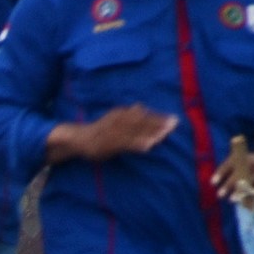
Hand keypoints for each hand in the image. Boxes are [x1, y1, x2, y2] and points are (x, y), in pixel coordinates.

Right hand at [53, 103, 177, 163]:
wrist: (78, 138)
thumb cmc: (98, 130)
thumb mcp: (113, 118)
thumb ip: (128, 114)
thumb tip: (140, 107)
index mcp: (121, 114)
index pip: (143, 115)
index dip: (159, 117)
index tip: (174, 119)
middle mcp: (119, 120)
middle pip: (142, 122)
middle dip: (159, 123)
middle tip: (175, 124)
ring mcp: (114, 132)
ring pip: (135, 132)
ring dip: (151, 133)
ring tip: (165, 135)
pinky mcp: (108, 144)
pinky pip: (125, 144)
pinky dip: (137, 144)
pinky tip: (148, 146)